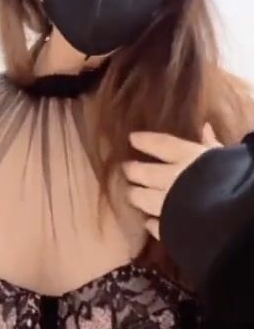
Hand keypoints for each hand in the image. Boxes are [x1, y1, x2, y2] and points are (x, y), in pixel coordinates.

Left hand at [123, 124, 220, 238]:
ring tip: (130, 195)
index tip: (132, 139)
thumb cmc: (229, 179)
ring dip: (136, 196)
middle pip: (145, 172)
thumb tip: (206, 127)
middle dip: (133, 170)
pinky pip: (156, 226)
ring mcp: (166, 204)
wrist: (227, 217)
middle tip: (125, 168)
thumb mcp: (225, 157)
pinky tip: (148, 223)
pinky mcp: (168, 228)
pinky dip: (152, 224)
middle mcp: (170, 178)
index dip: (145, 141)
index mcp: (185, 157)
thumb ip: (212, 144)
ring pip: (143, 199)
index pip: (160, 145)